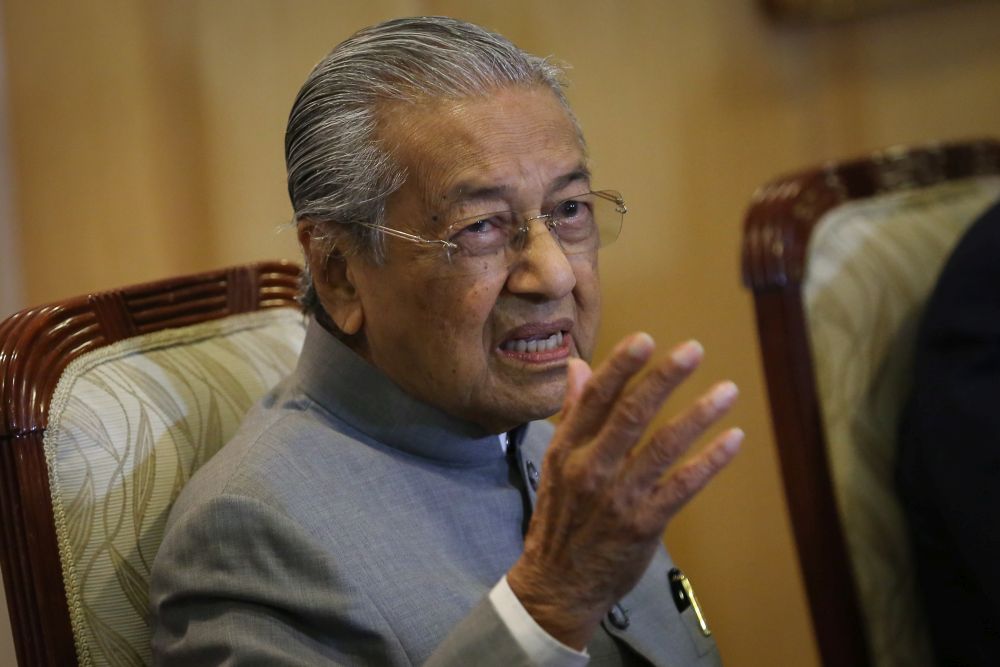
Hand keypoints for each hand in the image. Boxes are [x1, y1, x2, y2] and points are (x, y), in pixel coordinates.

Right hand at [506, 332, 742, 649]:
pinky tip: (732, 440)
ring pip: (662, 447)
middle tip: (693, 351)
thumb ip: (572, 413)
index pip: (595, 398)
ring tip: (727, 390)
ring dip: (697, 415)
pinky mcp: (643, 524)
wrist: (557, 584)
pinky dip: (708, 462)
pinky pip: (682, 486)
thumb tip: (578, 366)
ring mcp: (618, 497)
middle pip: (630, 414)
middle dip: (663, 379)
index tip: (645, 340)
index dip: (621, 366)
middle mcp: (591, 468)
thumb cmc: (559, 518)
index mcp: (568, 449)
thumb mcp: (555, 463)